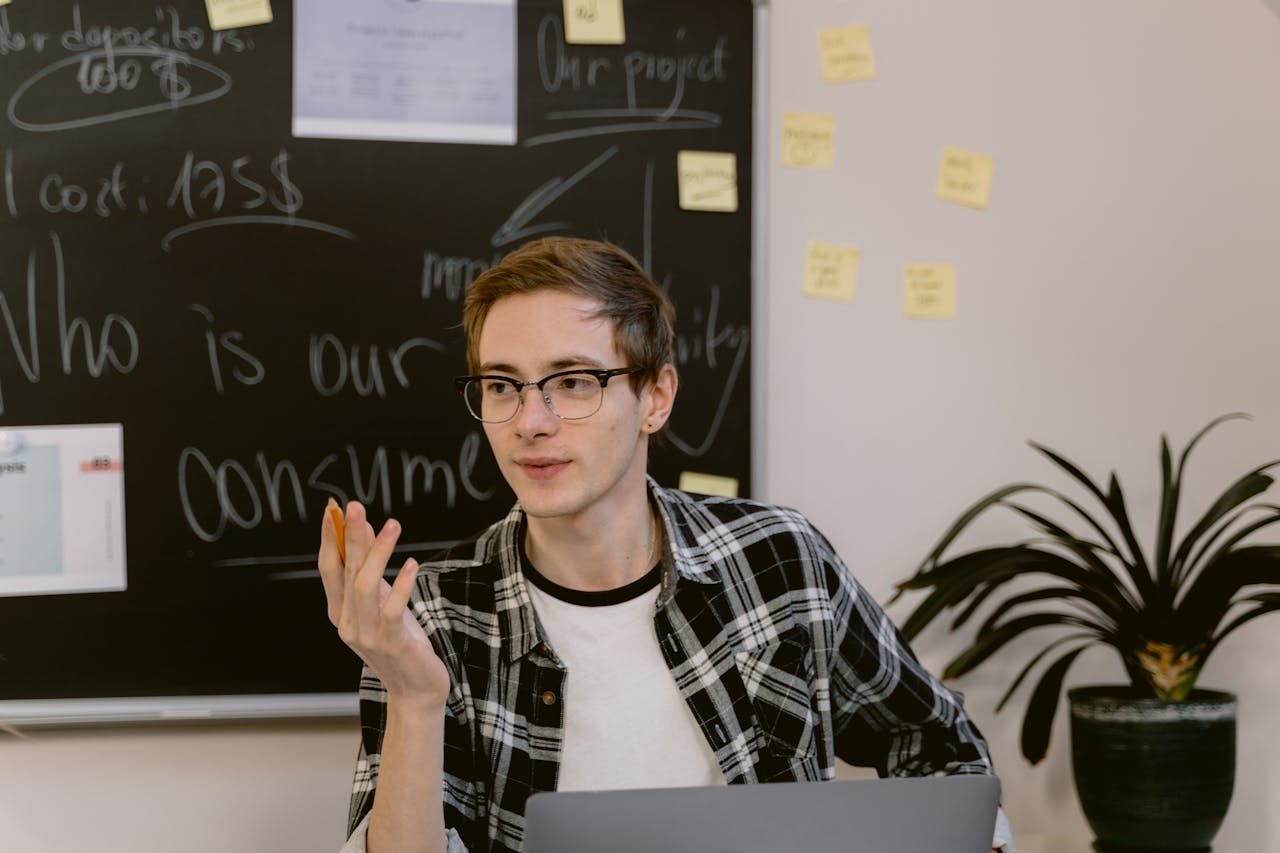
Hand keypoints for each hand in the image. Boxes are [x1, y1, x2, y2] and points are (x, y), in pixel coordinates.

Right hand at [318, 499, 449, 706]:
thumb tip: (367, 532)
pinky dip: (401, 584)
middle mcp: (346, 623)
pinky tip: (413, 564)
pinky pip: (392, 609)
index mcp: (340, 612)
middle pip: (346, 571)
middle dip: (350, 536)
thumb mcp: (382, 604)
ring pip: (365, 586)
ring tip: (392, 525)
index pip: (329, 568)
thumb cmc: (401, 642)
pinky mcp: (391, 643)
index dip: (330, 539)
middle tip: (354, 506)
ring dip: (378, 553)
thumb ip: (371, 574)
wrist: (416, 688)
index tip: (333, 510)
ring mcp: (366, 635)